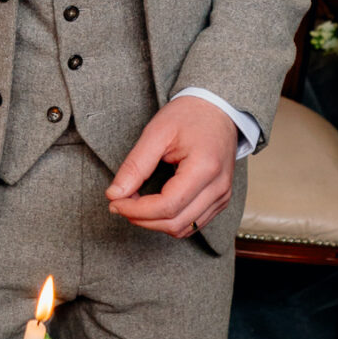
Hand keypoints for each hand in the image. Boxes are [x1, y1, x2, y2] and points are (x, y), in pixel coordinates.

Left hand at [107, 97, 237, 237]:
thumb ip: (135, 166)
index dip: (137, 210)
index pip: (168, 205)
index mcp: (205, 168)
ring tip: (134, 204)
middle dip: (142, 219)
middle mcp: (219, 188)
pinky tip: (152, 206)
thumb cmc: (189, 115)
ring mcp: (222, 197)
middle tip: (119, 203)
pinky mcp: (220, 201)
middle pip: (176, 223)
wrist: (217, 109)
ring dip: (154, 223)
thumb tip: (115, 194)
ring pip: (184, 229)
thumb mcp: (156, 133)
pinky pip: (192, 224)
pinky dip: (169, 220)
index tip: (115, 202)